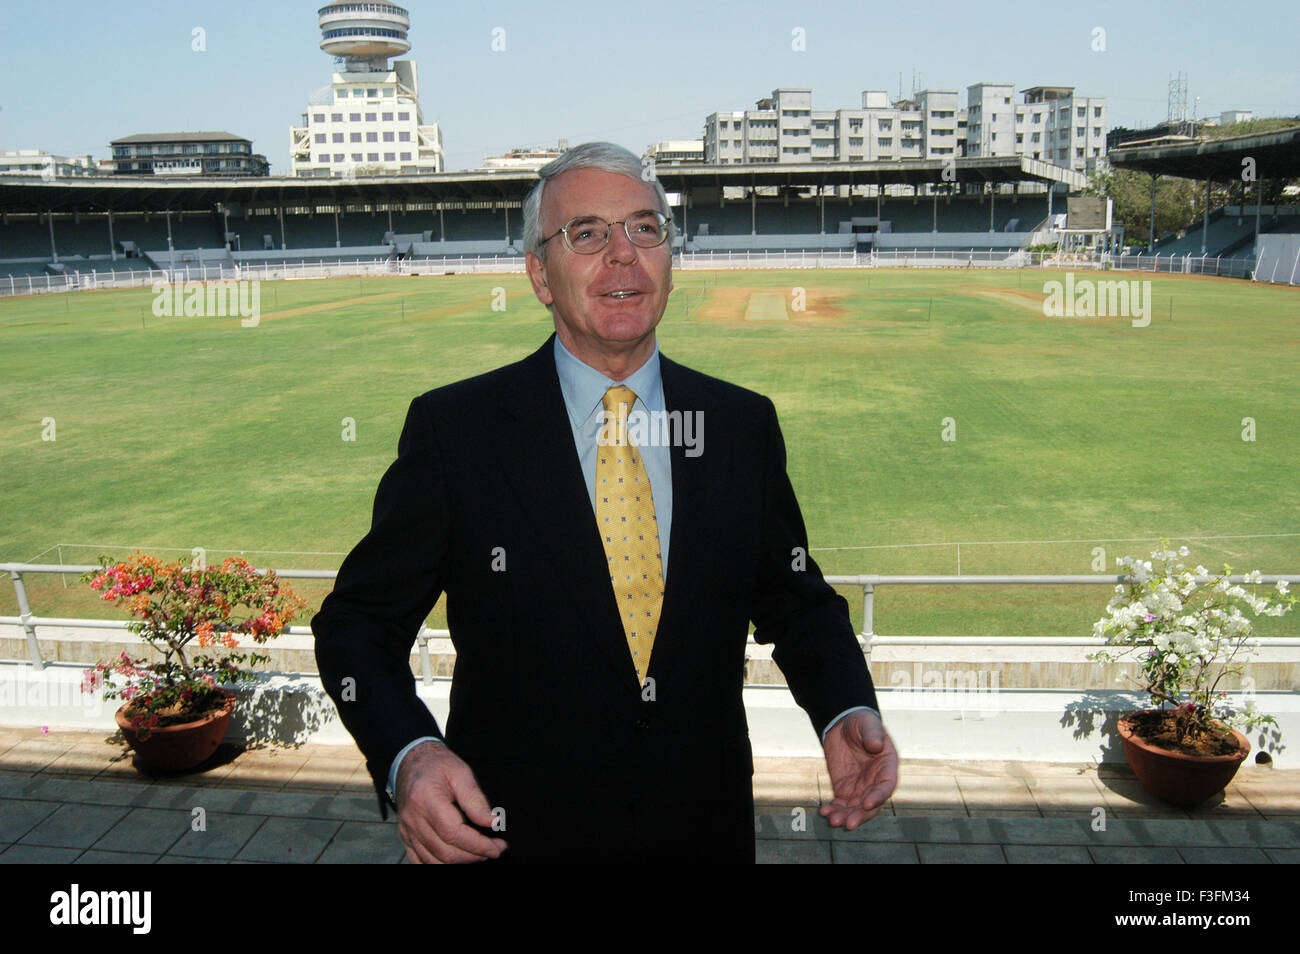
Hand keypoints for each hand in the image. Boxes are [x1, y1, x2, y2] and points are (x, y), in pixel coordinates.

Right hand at [396, 740, 507, 863]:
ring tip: (479, 853)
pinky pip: (420, 861)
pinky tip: (457, 859)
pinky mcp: (406, 836)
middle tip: (494, 849)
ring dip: (460, 862)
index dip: (478, 845)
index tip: (497, 847)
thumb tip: (492, 822)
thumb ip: (475, 799)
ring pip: (433, 861)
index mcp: (426, 799)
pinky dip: (440, 865)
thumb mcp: (461, 772)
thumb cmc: (438, 765)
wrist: (411, 763)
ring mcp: (407, 830)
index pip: (454, 833)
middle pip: (445, 851)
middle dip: (474, 855)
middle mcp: (413, 818)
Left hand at [819, 710, 898, 829]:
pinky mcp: (844, 789)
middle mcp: (875, 782)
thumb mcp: (868, 724)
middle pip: (871, 804)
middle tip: (848, 823)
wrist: (843, 724)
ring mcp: (860, 787)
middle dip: (860, 815)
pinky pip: (840, 803)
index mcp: (887, 767)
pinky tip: (824, 813)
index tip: (867, 804)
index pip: (886, 786)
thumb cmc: (861, 723)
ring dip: (845, 816)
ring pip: (855, 808)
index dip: (878, 796)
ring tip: (832, 821)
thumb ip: (873, 734)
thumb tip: (875, 746)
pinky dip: (833, 810)